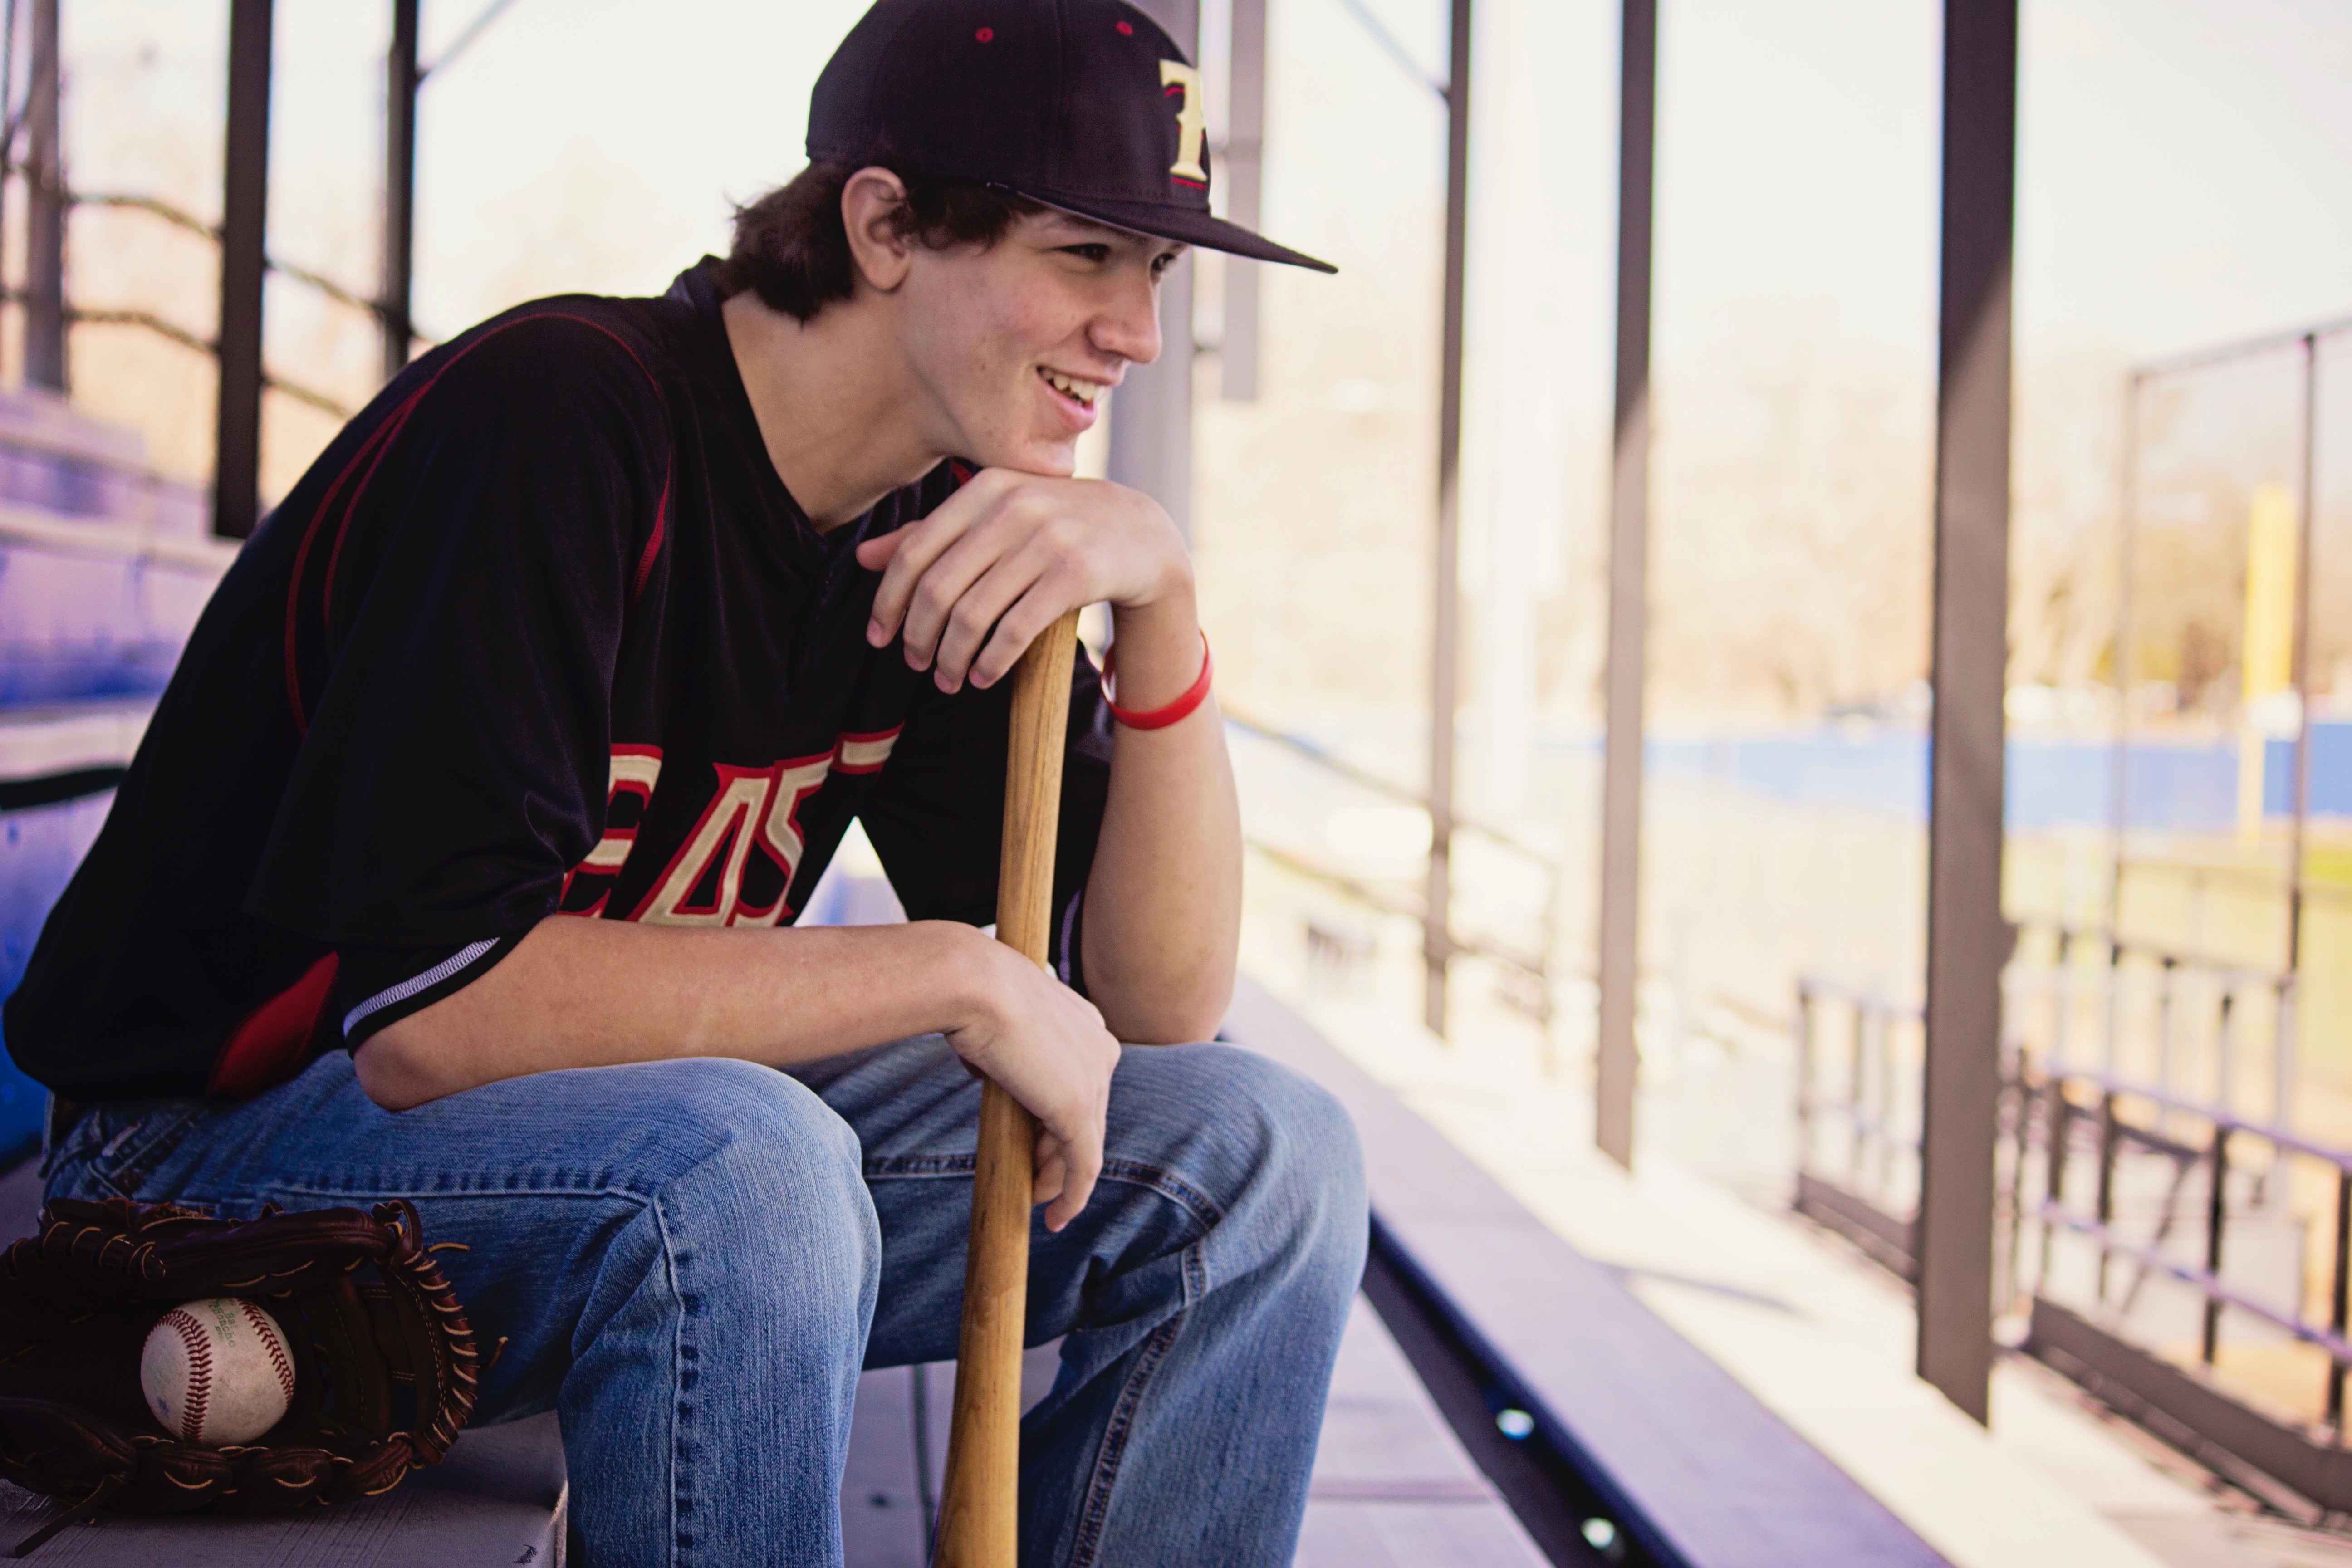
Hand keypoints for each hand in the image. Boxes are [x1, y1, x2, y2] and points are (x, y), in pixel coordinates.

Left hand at [857, 469, 1187, 693]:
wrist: (1143, 534)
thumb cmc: (1058, 527)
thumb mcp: (998, 516)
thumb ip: (933, 534)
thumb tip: (862, 558)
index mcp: (986, 487)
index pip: (916, 550)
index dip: (888, 600)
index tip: (878, 637)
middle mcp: (1014, 506)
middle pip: (939, 587)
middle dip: (918, 636)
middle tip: (915, 664)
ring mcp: (1048, 538)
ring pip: (974, 613)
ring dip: (953, 658)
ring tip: (949, 680)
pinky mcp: (1076, 574)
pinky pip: (1015, 629)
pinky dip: (992, 661)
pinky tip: (984, 677)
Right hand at [944, 932, 1122, 1229]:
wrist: (971, 983)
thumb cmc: (970, 992)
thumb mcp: (996, 1020)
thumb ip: (1005, 1048)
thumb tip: (988, 1069)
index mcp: (1088, 1024)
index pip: (1080, 1083)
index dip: (1058, 1119)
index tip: (1036, 1145)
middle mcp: (1102, 1049)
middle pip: (1087, 1118)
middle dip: (1056, 1154)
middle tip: (1030, 1182)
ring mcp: (1095, 1080)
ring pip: (1083, 1146)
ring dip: (1057, 1178)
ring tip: (1033, 1201)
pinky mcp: (1079, 1110)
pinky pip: (1082, 1166)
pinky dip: (1071, 1196)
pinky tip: (1057, 1218)